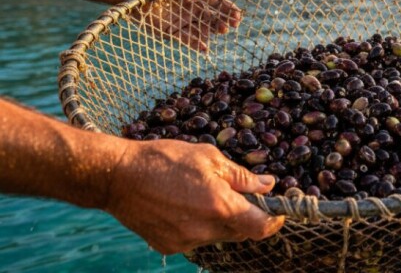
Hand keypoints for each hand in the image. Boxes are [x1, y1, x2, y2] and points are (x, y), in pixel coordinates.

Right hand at [105, 139, 284, 254]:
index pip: (261, 226)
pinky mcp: (169, 246)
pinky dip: (200, 225)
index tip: (278, 210)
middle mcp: (205, 230)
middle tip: (241, 194)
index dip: (274, 220)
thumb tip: (267, 185)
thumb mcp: (209, 157)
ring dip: (222, 220)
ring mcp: (186, 241)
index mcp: (220, 206)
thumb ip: (242, 177)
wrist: (118, 176)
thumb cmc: (165, 159)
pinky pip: (197, 239)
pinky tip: (185, 205)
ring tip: (204, 195)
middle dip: (247, 215)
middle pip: (241, 231)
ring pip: (219, 235)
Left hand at [132, 0, 241, 51]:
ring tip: (221, 31)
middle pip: (211, 17)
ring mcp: (182, 20)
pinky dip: (195, 43)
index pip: (216, 3)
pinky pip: (186, 38)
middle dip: (222, 21)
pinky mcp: (170, 30)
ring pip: (201, 29)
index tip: (237, 15)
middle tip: (230, 25)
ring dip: (212, 32)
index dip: (227, 9)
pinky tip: (205, 47)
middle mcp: (191, 8)